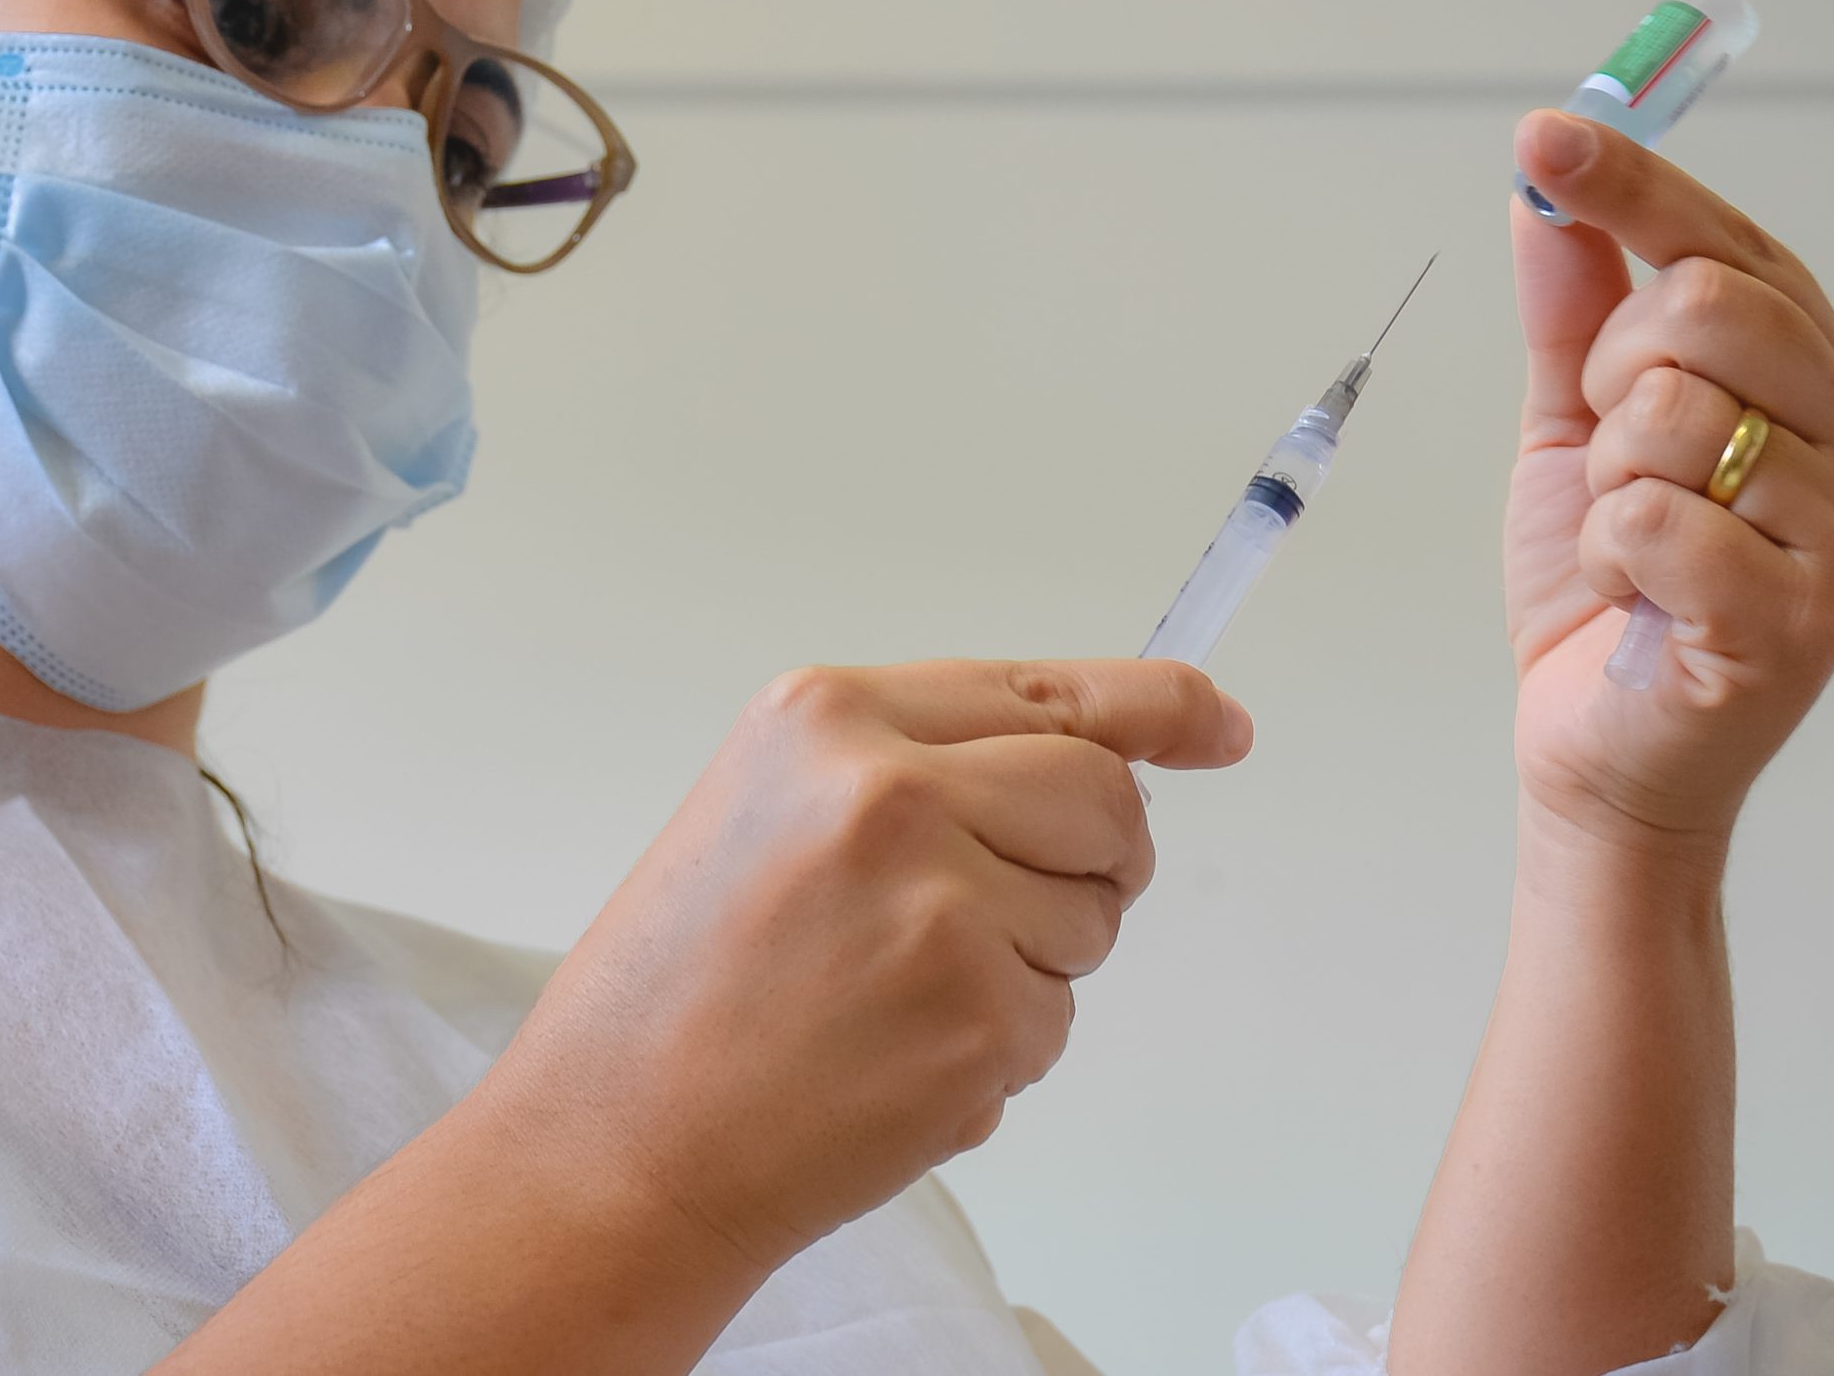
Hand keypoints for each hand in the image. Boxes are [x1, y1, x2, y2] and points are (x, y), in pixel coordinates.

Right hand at [477, 658, 1249, 1270]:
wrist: (615, 1144)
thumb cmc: (677, 989)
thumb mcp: (771, 811)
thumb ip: (920, 765)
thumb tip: (1106, 762)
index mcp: (827, 714)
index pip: (1043, 690)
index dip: (1156, 707)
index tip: (1219, 723)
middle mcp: (887, 786)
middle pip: (1102, 795)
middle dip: (1095, 861)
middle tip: (1008, 918)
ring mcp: (939, 899)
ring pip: (1094, 913)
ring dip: (1035, 962)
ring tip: (896, 996)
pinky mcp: (975, 1014)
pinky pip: (1059, 1018)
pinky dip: (1005, 1050)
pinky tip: (897, 1060)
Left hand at [1504, 110, 1833, 852]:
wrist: (1597, 747)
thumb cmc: (1606, 589)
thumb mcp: (1572, 426)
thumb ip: (1571, 309)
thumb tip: (1546, 186)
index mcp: (1822, 375)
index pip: (1727, 241)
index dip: (1631, 182)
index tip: (1544, 135)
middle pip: (1705, 304)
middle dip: (1610, 374)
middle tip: (1610, 454)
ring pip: (1669, 413)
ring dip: (1606, 482)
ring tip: (1633, 544)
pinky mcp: (1801, 614)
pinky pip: (1653, 516)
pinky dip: (1609, 555)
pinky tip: (1639, 599)